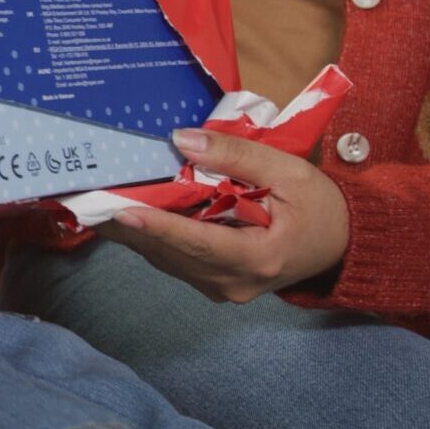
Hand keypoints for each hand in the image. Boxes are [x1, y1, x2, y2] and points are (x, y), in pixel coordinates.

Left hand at [102, 128, 351, 302]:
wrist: (341, 244)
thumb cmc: (321, 206)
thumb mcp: (289, 172)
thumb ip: (238, 157)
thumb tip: (184, 140)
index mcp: (259, 258)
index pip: (198, 242)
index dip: (158, 226)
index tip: (121, 209)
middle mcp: (234, 282)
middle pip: (171, 253)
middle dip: (129, 225)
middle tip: (88, 198)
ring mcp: (222, 288)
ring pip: (167, 259)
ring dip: (133, 231)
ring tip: (95, 202)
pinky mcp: (214, 283)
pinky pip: (175, 260)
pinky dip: (151, 236)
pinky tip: (126, 213)